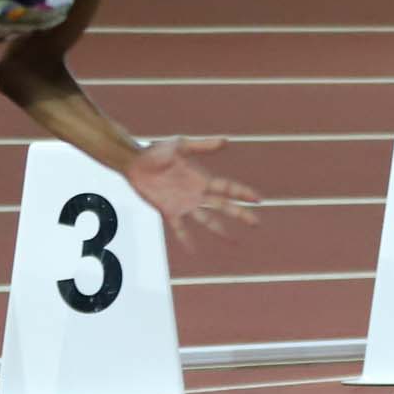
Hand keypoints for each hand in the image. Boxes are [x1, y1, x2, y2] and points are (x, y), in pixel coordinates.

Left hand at [126, 136, 259, 242]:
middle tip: (256, 223)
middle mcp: (197, 194)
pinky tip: (193, 251)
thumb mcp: (181, 145)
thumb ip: (202, 145)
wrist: (134, 162)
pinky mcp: (169, 211)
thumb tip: (226, 141)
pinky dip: (186, 240)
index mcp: (202, 179)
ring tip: (235, 241)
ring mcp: (184, 204)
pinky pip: (180, 229)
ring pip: (207, 220)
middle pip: (224, 206)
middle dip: (241, 214)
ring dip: (221, 231)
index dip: (243, 193)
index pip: (228, 188)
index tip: (259, 199)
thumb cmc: (157, 151)